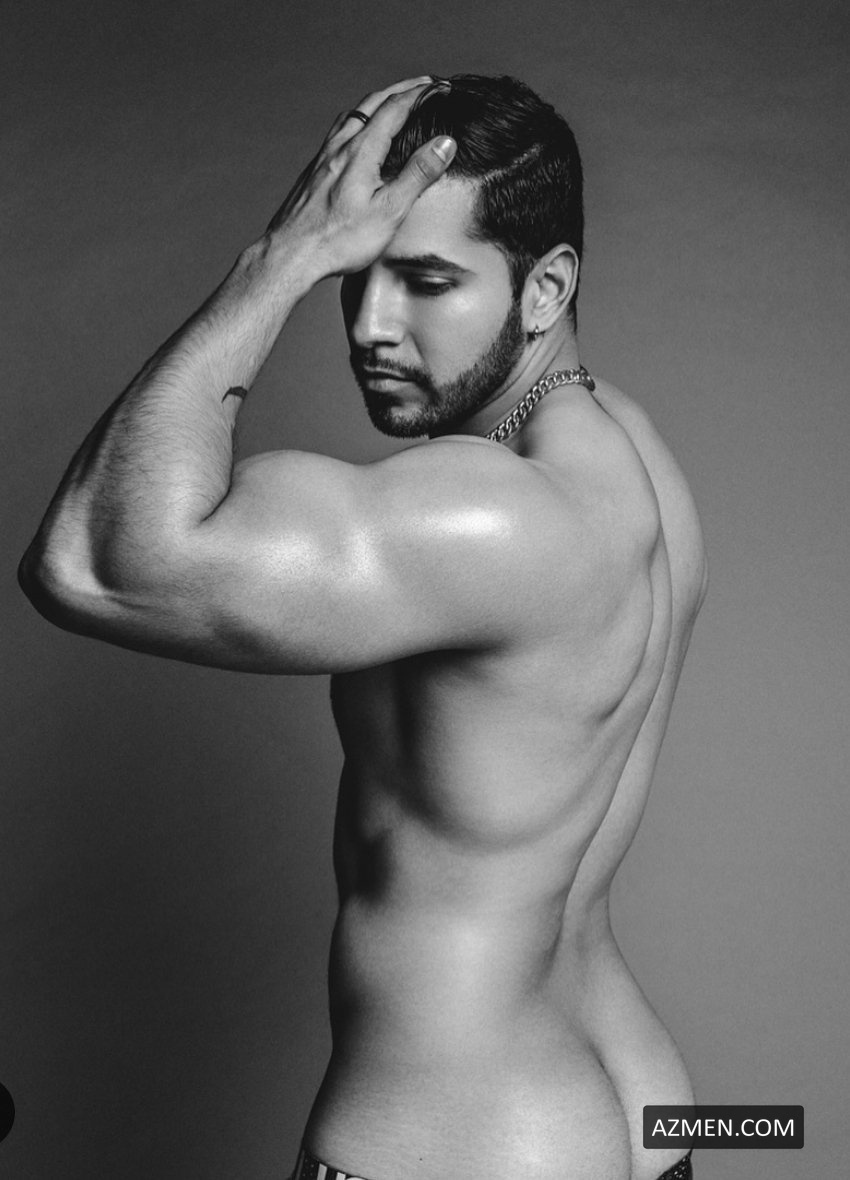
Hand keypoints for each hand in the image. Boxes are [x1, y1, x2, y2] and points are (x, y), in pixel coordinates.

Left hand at [267, 77, 456, 275]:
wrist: (292, 255)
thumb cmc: (339, 240)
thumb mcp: (389, 210)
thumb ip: (417, 174)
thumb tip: (445, 143)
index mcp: (361, 151)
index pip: (395, 108)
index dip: (420, 94)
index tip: (440, 87)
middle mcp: (339, 146)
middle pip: (372, 103)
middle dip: (400, 90)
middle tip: (422, 85)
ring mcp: (323, 157)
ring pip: (352, 115)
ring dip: (376, 102)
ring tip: (391, 102)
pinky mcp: (313, 172)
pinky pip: (337, 133)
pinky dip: (356, 121)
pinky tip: (356, 137)